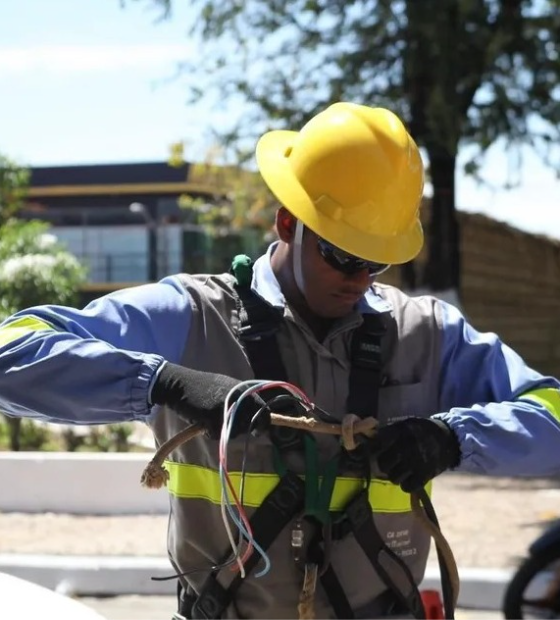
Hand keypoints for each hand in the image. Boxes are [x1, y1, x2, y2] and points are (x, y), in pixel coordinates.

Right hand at [150, 363, 281, 438]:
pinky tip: (202, 420)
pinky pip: (216, 434)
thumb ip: (241, 398)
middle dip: (242, 429)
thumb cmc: (202, 387)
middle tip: (229, 426)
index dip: (263, 423)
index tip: (258, 431)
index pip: (263, 410)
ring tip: (211, 418)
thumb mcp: (226, 387)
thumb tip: (257, 413)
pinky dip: (209, 432)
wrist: (179, 384)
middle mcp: (237, 397)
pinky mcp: (212, 416)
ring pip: (234, 432)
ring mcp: (225, 407)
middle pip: (250, 424)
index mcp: (242, 389)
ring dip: (224, 431)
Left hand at [368, 417, 460, 491]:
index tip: (377, 450)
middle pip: (383, 463)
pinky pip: (406, 487)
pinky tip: (409, 478)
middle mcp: (406, 447)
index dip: (375, 448)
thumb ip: (389, 431)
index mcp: (400, 432)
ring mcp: (415, 463)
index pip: (377, 444)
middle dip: (384, 464)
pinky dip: (406, 484)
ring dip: (394, 475)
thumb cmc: (423, 430)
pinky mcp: (424, 476)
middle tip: (390, 462)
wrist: (449, 439)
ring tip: (400, 470)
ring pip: (393, 477)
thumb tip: (370, 439)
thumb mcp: (406, 424)